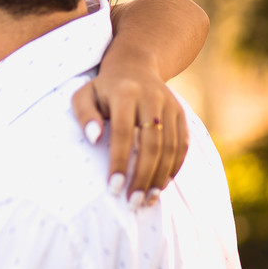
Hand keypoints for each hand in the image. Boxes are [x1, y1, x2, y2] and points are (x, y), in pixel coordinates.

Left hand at [70, 70, 188, 205]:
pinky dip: (173, 168)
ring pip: (171, 147)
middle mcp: (151, 98)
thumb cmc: (102, 89)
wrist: (135, 66)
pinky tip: (160, 186)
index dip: (119, 161)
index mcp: (125, 92)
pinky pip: (182, 146)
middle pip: (151, 143)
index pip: (124, 132)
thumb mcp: (84, 95)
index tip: (113, 187)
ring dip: (160, 177)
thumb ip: (84, 115)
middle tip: (132, 202)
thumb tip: (94, 139)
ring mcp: (170, 107)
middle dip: (143, 176)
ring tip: (146, 200)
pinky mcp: (181, 115)